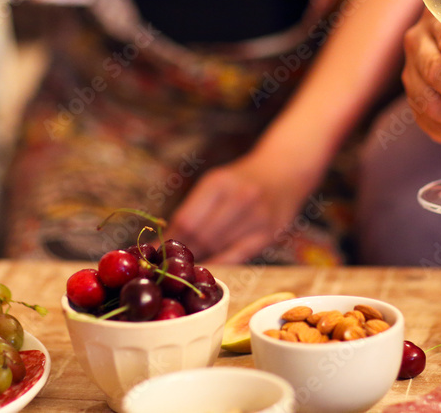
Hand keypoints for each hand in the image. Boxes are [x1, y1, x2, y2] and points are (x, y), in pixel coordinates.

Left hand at [168, 151, 316, 263]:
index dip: (169, 240)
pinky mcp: (269, 233)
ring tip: (188, 266)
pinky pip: (238, 255)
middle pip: (201, 236)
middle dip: (184, 252)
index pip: (186, 220)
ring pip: (217, 247)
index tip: (157, 253)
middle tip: (170, 265)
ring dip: (201, 258)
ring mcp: (256, 216)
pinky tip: (209, 269)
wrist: (284, 171)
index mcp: (218, 183)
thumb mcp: (216, 183)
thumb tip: (163, 243)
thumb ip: (193, 210)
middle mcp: (238, 197)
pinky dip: (221, 263)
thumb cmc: (241, 181)